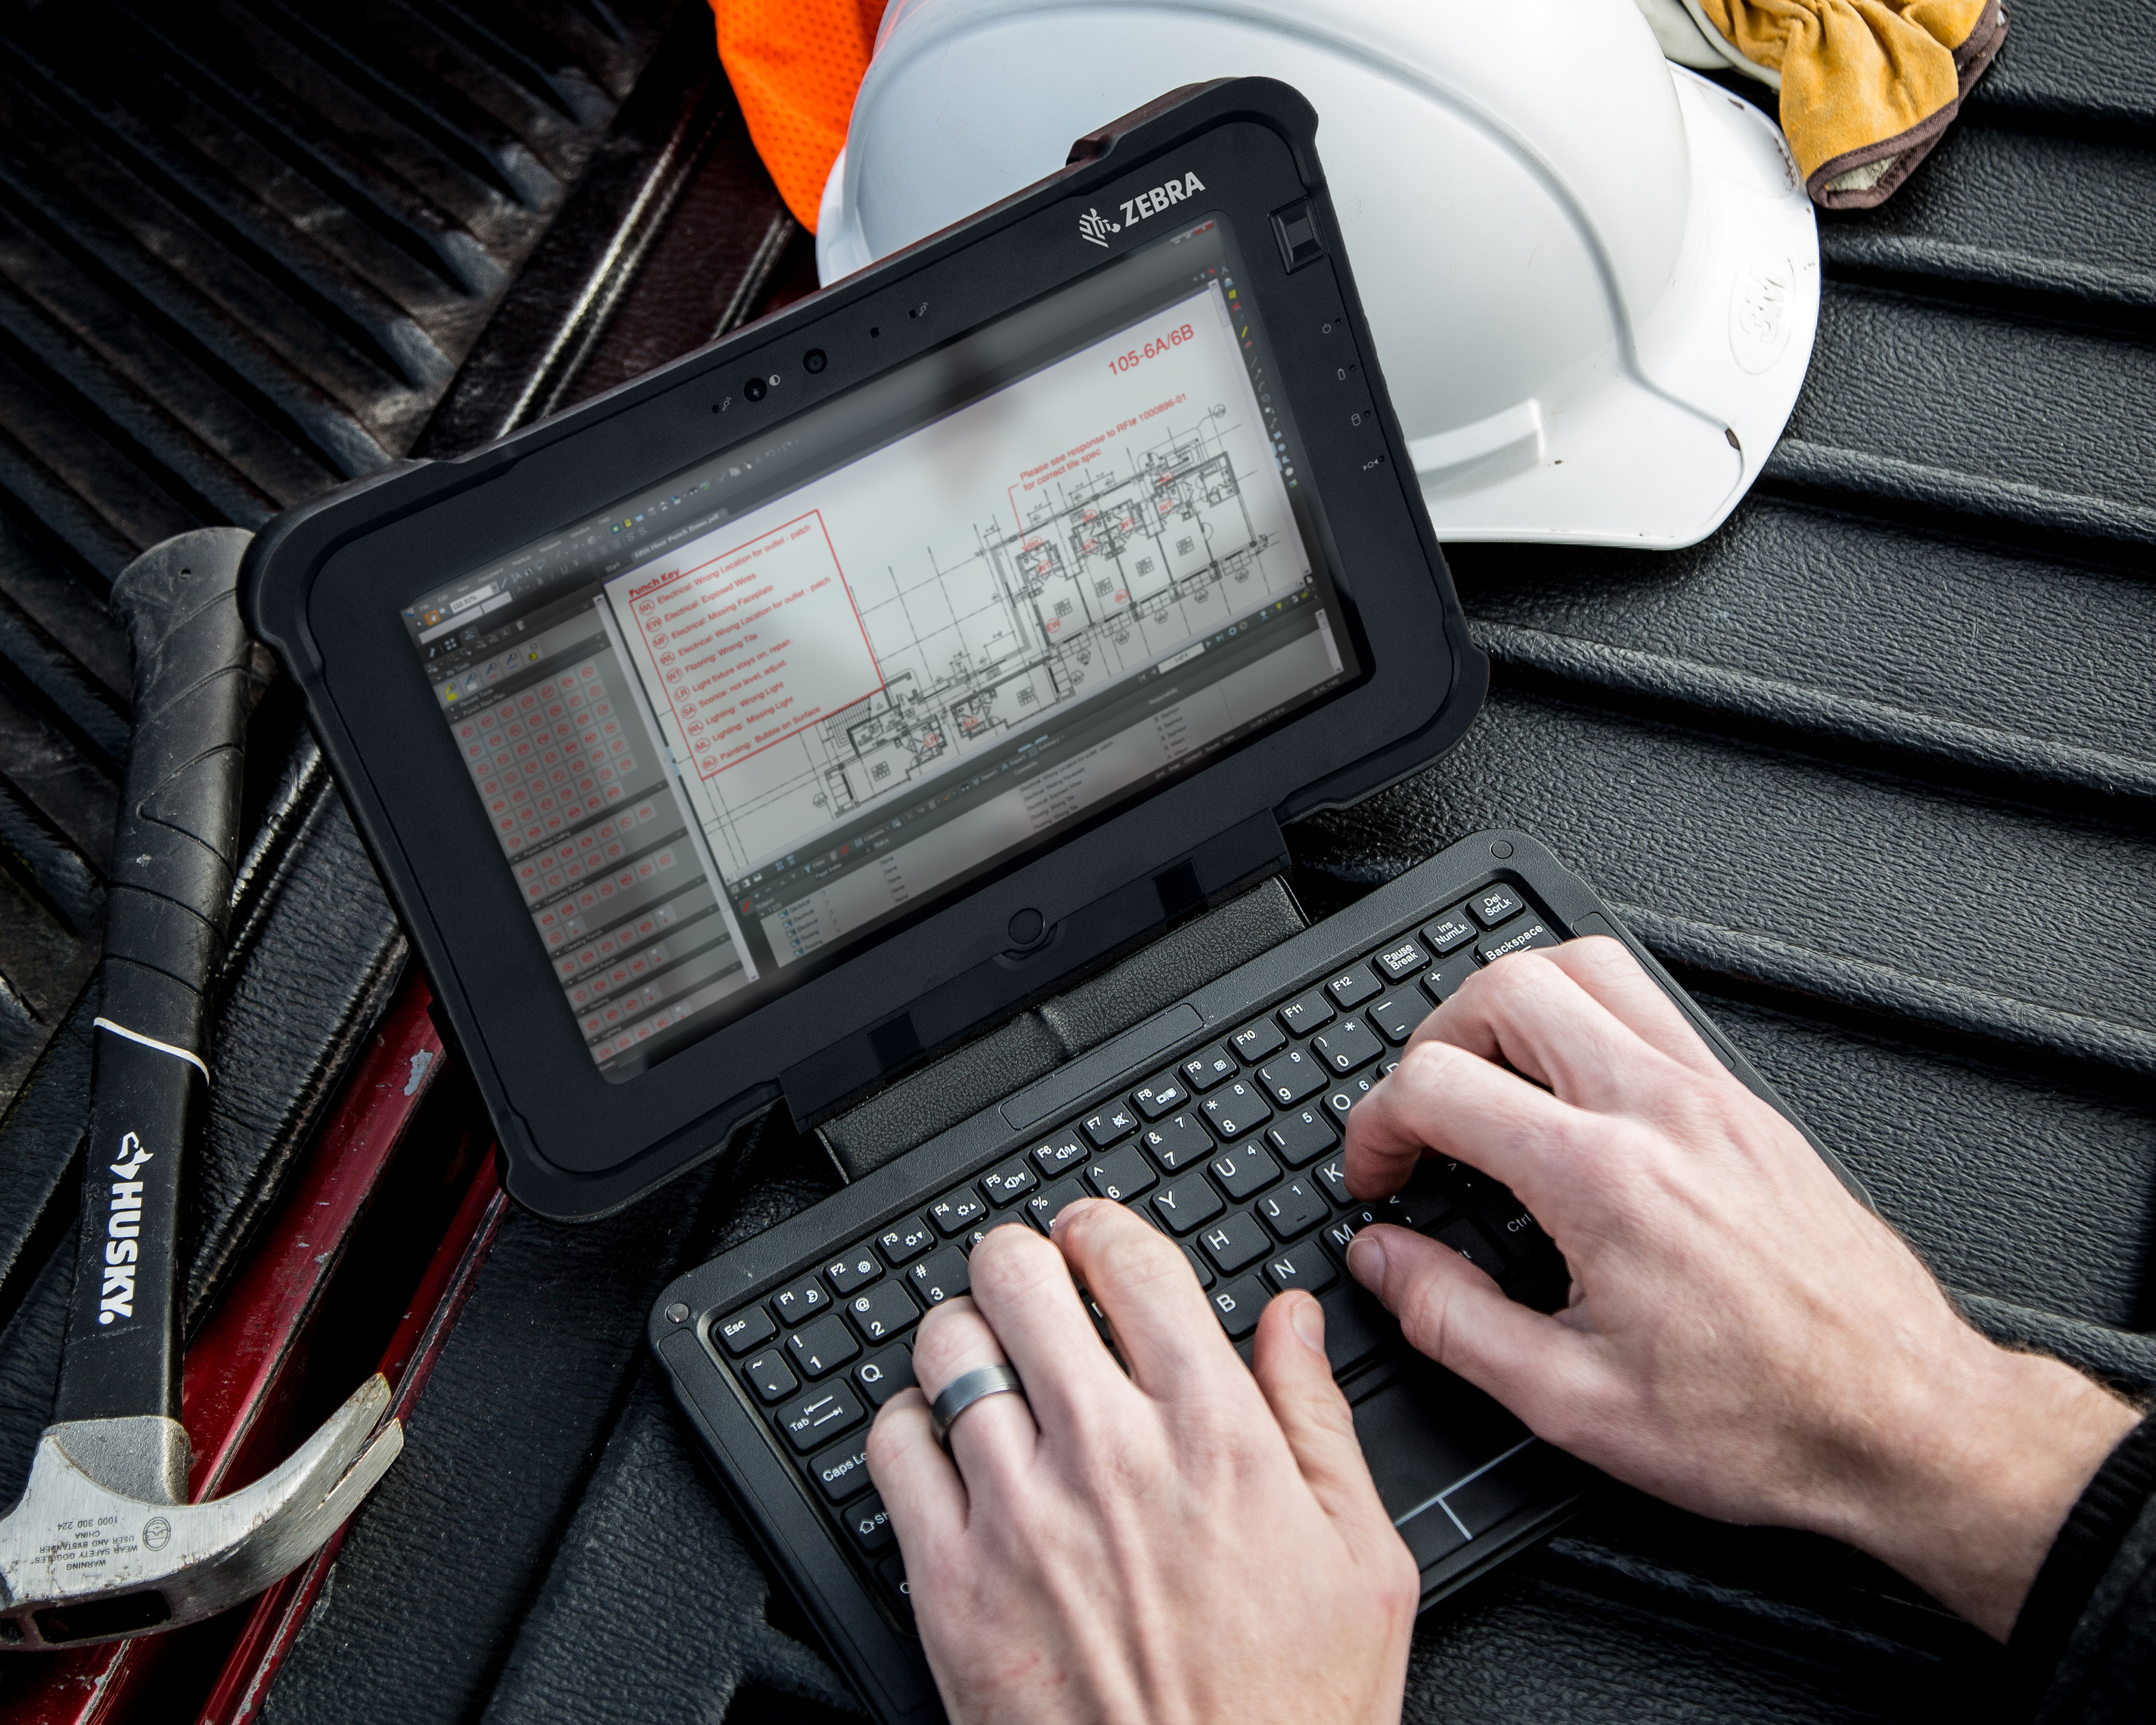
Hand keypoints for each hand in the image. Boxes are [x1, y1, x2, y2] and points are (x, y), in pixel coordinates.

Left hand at [867, 1201, 1419, 1724]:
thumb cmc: (1293, 1716)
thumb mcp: (1363, 1561)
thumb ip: (1319, 1418)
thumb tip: (1290, 1319)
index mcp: (1215, 1436)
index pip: (1128, 1260)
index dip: (1099, 1228)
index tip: (1092, 1240)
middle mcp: (1109, 1456)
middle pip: (1019, 1276)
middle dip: (1023, 1261)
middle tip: (1033, 1283)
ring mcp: (1019, 1516)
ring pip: (946, 1347)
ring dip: (965, 1335)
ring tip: (986, 1360)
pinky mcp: (950, 1584)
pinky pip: (890, 1447)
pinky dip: (908, 1425)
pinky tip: (944, 1446)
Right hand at [1341, 935, 2138, 1639]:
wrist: (1906, 1423)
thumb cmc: (1766, 1422)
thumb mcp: (1573, 1404)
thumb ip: (1453, 1320)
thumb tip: (1384, 1260)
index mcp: (1605, 1181)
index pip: (1440, 1082)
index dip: (1375, 1124)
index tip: (1379, 1174)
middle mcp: (1661, 1113)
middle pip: (1506, 987)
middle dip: (1431, 1040)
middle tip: (1420, 1116)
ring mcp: (1713, 1095)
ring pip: (1587, 965)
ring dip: (1511, 1005)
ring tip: (1486, 1075)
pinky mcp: (1749, 1104)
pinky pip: (1651, 1005)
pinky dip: (1588, 1018)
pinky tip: (1570, 1088)